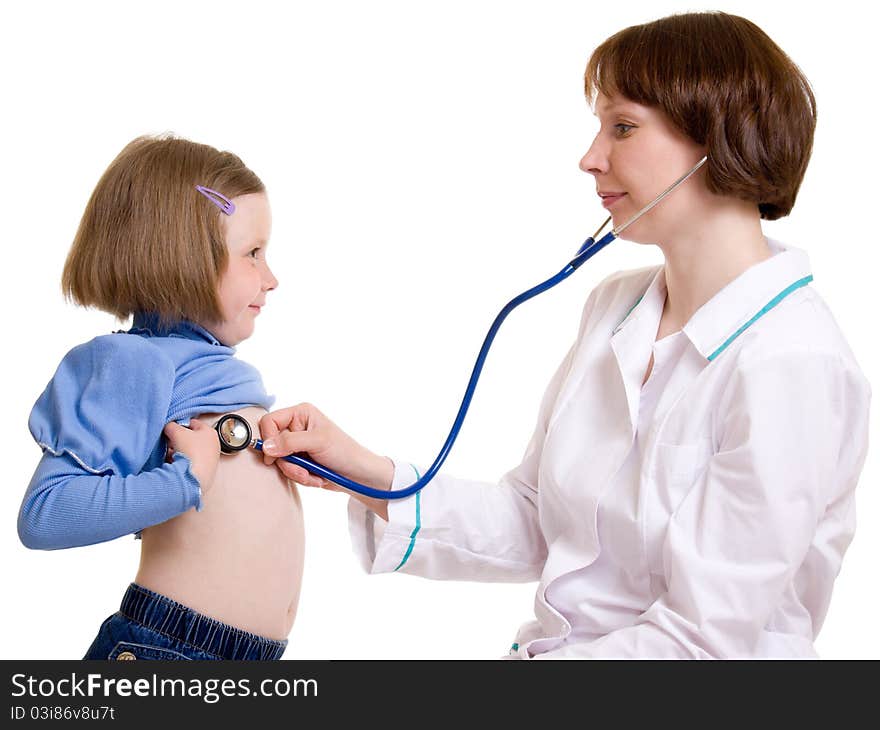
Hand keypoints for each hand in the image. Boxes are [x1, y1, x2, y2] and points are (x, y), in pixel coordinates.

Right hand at [163, 419, 220, 493]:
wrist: (193, 477)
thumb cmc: (190, 451)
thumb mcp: (176, 432)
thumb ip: (171, 426)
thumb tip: (169, 427)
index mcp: (210, 432)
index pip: (192, 423)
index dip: (179, 425)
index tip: (171, 429)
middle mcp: (213, 445)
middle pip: (190, 438)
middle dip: (177, 440)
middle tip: (169, 443)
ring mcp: (209, 459)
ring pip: (188, 451)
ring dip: (177, 451)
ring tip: (169, 455)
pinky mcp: (204, 471)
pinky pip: (189, 462)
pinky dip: (180, 462)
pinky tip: (173, 464)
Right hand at [259, 403, 393, 492]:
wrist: (357, 474)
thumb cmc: (344, 451)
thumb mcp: (318, 442)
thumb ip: (290, 442)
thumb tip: (265, 446)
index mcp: (300, 413)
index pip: (269, 421)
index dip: (268, 439)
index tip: (276, 454)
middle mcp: (296, 426)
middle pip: (271, 444)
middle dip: (287, 462)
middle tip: (302, 468)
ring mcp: (296, 445)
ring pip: (278, 461)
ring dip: (295, 472)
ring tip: (313, 474)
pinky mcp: (298, 460)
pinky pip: (287, 471)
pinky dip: (300, 477)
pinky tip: (315, 477)